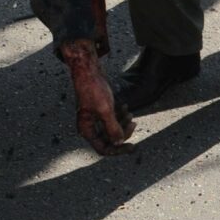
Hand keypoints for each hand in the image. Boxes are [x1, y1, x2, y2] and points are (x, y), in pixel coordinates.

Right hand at [60, 39, 133, 154]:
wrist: (88, 70)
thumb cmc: (93, 89)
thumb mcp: (105, 110)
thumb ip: (112, 128)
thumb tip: (119, 143)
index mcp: (87, 130)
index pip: (103, 149)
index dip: (118, 149)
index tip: (132, 146)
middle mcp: (89, 126)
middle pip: (109, 139)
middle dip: (122, 132)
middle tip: (133, 123)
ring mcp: (94, 118)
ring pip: (112, 128)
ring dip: (122, 122)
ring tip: (130, 112)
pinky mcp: (99, 109)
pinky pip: (111, 118)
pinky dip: (119, 114)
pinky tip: (125, 106)